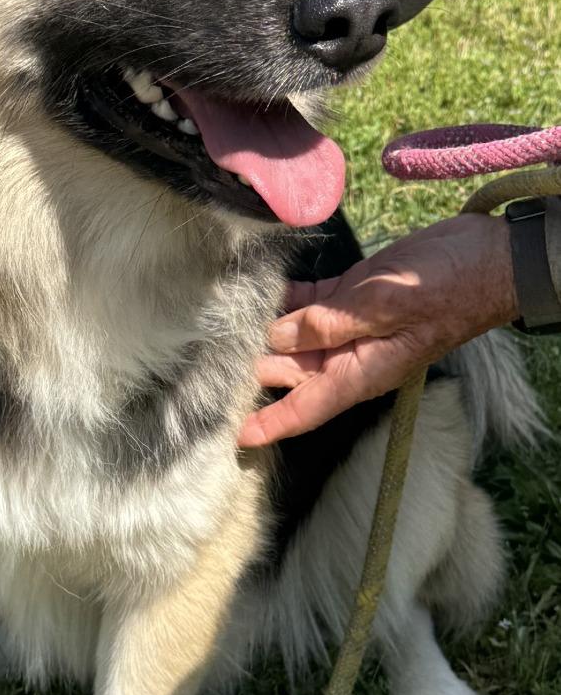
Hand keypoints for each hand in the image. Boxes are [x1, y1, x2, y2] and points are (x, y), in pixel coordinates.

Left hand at [239, 214, 517, 446]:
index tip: (237, 438)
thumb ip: (328, 323)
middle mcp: (352, 353)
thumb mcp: (384, 306)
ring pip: (296, 339)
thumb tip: (277, 338)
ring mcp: (351, 324)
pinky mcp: (352, 294)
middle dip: (254, 373)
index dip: (272, 423)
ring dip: (264, 335)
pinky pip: (309, 304)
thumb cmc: (445, 286)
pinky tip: (257, 293)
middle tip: (208, 368)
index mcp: (363, 370)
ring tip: (222, 330)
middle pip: (293, 373)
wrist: (487, 256)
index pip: (308, 407)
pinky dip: (284, 301)